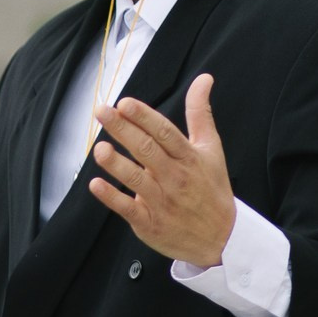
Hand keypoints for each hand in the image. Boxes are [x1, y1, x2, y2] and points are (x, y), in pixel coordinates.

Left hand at [87, 74, 237, 267]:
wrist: (222, 237)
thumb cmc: (211, 188)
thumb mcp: (211, 149)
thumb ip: (201, 114)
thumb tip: (203, 79)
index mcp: (189, 157)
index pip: (165, 133)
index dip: (144, 117)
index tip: (124, 103)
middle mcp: (175, 177)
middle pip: (147, 150)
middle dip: (123, 130)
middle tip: (101, 112)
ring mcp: (162, 201)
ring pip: (137, 179)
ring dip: (117, 163)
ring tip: (99, 148)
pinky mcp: (150, 222)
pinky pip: (128, 209)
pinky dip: (112, 197)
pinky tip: (95, 184)